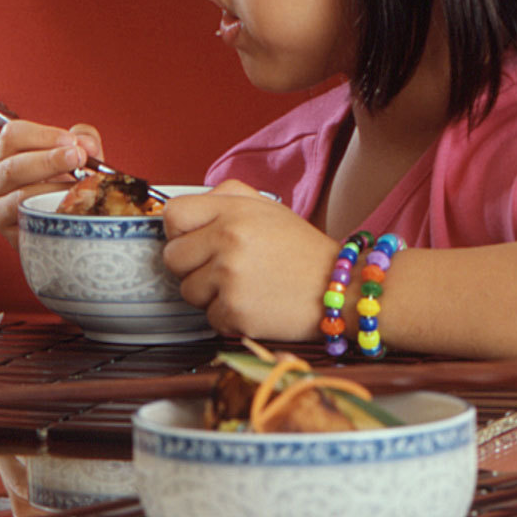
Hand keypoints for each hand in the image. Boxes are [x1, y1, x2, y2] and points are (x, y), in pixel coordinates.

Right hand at [0, 120, 102, 234]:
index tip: (71, 141)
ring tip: (80, 186)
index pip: (13, 134)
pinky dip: (52, 213)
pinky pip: (29, 222)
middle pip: (14, 165)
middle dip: (50, 160)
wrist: (65, 225)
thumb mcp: (76, 157)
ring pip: (20, 196)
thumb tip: (87, 144)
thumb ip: (84, 140)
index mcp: (6, 154)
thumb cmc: (65, 185)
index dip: (43, 135)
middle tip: (79, 158)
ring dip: (54, 189)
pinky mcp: (9, 233)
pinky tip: (70, 207)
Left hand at [158, 183, 337, 343]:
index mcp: (233, 210)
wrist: (343, 289)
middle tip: (223, 269)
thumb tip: (182, 213)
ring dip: (210, 294)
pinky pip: (209, 317)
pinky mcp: (236, 312)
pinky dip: (228, 317)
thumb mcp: (268, 208)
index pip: (173, 215)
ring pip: (188, 291)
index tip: (195, 242)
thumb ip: (225, 199)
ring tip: (245, 287)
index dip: (180, 232)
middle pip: (172, 258)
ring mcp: (230, 277)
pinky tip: (255, 305)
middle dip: (192, 266)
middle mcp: (228, 240)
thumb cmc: (302, 250)